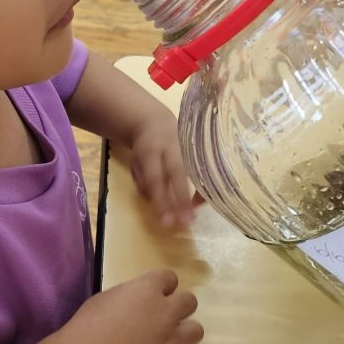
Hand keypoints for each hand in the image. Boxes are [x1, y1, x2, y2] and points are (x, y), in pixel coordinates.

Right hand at [71, 268, 202, 343]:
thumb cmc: (88, 324)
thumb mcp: (109, 296)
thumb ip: (131, 295)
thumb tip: (140, 302)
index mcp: (148, 289)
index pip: (170, 277)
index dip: (162, 286)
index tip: (153, 295)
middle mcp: (166, 312)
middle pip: (190, 302)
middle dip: (178, 307)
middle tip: (162, 317)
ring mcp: (170, 341)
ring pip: (197, 331)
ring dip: (184, 333)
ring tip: (169, 340)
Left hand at [126, 105, 199, 227]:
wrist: (156, 122)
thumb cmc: (146, 150)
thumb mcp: (136, 163)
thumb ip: (144, 183)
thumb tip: (161, 205)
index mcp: (151, 149)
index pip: (156, 177)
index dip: (161, 200)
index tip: (167, 222)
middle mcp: (171, 145)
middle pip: (178, 172)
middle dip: (182, 198)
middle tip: (186, 222)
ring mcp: (188, 143)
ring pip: (197, 169)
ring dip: (198, 195)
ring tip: (196, 215)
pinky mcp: (200, 144)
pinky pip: (207, 167)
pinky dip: (206, 186)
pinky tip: (200, 202)